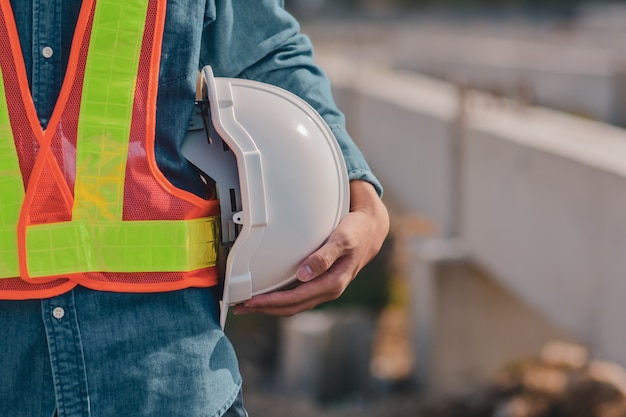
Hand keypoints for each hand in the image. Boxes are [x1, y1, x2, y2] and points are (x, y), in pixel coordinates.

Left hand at [232, 180, 389, 315]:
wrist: (371, 230)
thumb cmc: (357, 233)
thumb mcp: (342, 240)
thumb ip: (324, 256)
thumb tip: (304, 274)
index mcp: (332, 283)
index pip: (295, 299)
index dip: (271, 302)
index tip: (251, 302)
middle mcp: (328, 290)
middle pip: (291, 307)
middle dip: (265, 309)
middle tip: (240, 307)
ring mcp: (324, 288)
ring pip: (294, 304)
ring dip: (271, 306)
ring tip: (249, 305)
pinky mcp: (321, 283)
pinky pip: (298, 296)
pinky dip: (281, 298)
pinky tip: (269, 295)